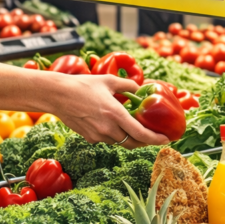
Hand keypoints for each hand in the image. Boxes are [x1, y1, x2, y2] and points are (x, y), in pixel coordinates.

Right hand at [52, 73, 169, 148]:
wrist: (58, 95)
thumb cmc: (83, 85)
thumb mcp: (109, 80)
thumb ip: (128, 85)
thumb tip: (140, 89)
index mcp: (116, 114)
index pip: (141, 134)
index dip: (156, 139)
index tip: (166, 139)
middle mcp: (108, 128)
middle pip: (133, 143)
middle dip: (146, 142)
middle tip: (154, 136)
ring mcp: (98, 136)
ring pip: (120, 142)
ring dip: (129, 137)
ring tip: (134, 127)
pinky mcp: (90, 138)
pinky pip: (108, 140)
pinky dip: (114, 135)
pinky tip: (112, 124)